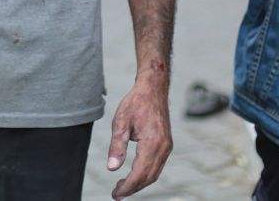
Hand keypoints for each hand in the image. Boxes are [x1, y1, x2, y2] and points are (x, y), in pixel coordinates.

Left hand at [106, 78, 172, 197]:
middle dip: (133, 188)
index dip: (127, 187)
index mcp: (152, 142)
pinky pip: (157, 166)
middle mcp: (163, 147)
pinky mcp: (166, 145)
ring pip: (154, 173)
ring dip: (139, 183)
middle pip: (149, 177)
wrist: (153, 89)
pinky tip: (134, 175)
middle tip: (116, 194)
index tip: (115, 194)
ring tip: (122, 187)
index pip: (139, 173)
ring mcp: (167, 147)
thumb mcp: (120, 122)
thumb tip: (112, 168)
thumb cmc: (135, 103)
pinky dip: (146, 174)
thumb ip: (117, 146)